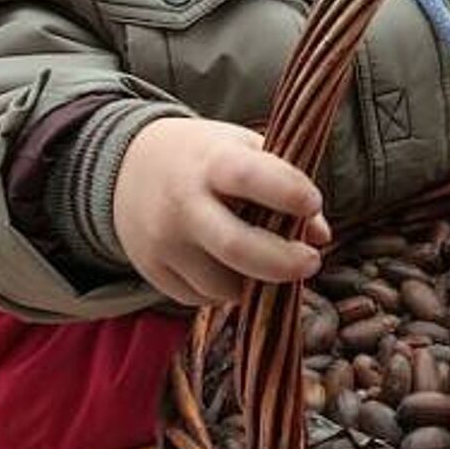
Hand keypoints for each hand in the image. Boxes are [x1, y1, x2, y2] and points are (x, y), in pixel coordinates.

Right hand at [112, 117, 330, 304]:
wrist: (128, 168)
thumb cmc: (205, 158)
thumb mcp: (244, 151)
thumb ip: (286, 184)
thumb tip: (321, 235)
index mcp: (211, 162)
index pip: (249, 177)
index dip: (287, 193)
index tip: (313, 204)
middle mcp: (183, 204)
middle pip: (236, 247)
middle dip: (283, 262)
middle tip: (311, 262)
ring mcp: (163, 242)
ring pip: (221, 285)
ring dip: (257, 283)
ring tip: (270, 263)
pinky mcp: (152, 271)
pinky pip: (200, 297)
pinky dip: (226, 290)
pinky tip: (232, 268)